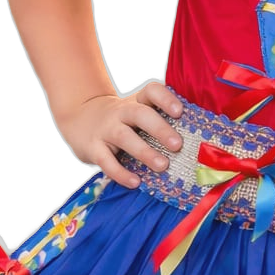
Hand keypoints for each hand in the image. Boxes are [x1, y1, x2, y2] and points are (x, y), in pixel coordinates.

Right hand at [53, 81, 183, 188]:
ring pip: (124, 137)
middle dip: (160, 128)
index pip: (151, 91)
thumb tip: (194, 145)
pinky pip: (106, 161)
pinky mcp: (92, 147)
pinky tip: (135, 182)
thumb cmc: (121, 121)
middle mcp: (120, 112)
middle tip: (178, 145)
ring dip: (144, 152)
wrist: (79, 118)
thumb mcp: (136, 113)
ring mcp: (105, 129)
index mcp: (136, 102)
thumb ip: (157, 121)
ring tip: (163, 166)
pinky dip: (121, 173)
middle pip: (140, 114)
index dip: (165, 99)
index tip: (180, 112)